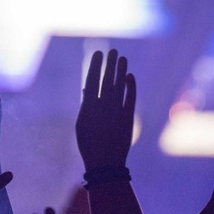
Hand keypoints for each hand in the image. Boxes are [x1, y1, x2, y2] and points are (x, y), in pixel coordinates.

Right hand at [76, 49, 134, 171]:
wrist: (105, 163)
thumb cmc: (89, 143)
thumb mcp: (82, 124)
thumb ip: (86, 104)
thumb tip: (88, 88)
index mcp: (89, 107)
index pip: (92, 80)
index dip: (95, 66)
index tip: (98, 54)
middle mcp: (103, 106)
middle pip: (107, 80)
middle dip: (110, 64)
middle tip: (113, 51)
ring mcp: (116, 111)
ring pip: (119, 86)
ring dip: (121, 71)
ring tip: (122, 58)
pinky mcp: (128, 117)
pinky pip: (130, 97)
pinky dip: (130, 86)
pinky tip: (130, 76)